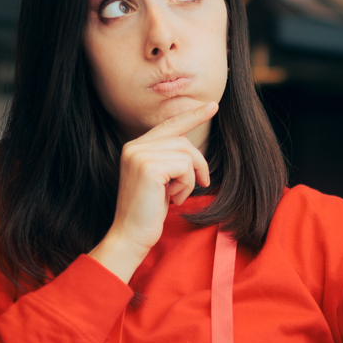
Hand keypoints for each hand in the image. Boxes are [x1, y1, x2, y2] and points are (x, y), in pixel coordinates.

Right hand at [89, 102, 216, 282]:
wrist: (130, 236)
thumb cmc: (148, 213)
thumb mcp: (160, 181)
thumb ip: (169, 160)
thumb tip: (191, 151)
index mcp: (136, 148)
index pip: (169, 125)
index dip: (192, 115)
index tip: (212, 105)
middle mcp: (134, 146)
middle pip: (183, 140)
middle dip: (198, 164)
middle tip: (200, 184)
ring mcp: (139, 155)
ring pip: (186, 154)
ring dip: (190, 178)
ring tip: (176, 196)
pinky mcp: (148, 167)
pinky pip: (185, 166)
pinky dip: (186, 185)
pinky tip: (173, 199)